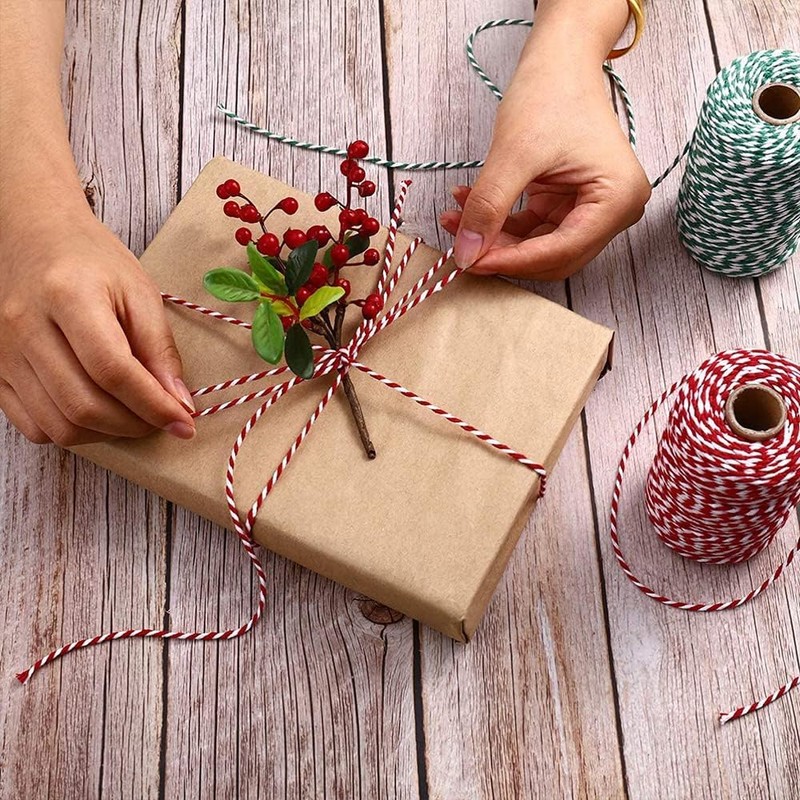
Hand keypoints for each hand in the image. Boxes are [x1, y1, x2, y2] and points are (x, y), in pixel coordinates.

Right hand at [0, 205, 195, 444]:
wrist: (34, 236)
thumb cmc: (92, 261)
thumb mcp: (139, 291)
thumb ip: (159, 348)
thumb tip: (178, 404)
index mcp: (67, 295)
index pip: (113, 371)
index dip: (153, 405)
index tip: (184, 422)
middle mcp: (26, 326)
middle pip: (83, 405)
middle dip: (134, 425)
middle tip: (163, 421)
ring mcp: (3, 352)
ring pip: (58, 425)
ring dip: (107, 434)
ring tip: (134, 419)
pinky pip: (33, 426)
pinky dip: (72, 432)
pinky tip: (98, 415)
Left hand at [440, 23, 650, 279]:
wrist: (559, 61)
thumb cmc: (550, 93)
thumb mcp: (513, 153)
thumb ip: (488, 207)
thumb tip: (465, 254)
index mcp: (617, 200)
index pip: (561, 251)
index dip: (512, 262)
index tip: (470, 261)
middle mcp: (614, 212)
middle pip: (552, 257)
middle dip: (504, 254)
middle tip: (461, 248)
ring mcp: (592, 210)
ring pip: (538, 247)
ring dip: (496, 240)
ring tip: (456, 220)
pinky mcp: (569, 205)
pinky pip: (532, 229)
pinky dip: (500, 224)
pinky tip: (468, 208)